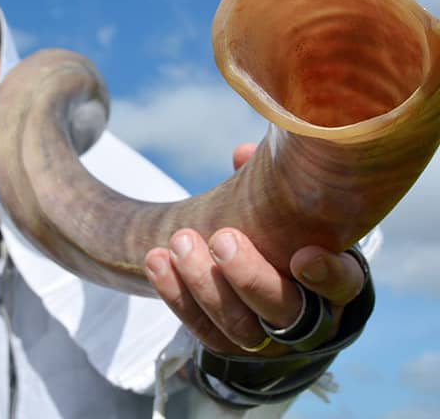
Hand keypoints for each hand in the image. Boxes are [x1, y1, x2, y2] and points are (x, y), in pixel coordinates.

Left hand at [144, 143, 365, 356]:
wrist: (255, 270)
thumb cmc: (282, 228)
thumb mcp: (287, 204)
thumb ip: (271, 180)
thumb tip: (242, 154)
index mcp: (333, 280)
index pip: (342, 285)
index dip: (327, 275)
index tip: (303, 256)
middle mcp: (306, 318)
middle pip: (282, 309)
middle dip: (248, 276)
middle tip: (221, 239)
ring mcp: (266, 339)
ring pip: (238, 326)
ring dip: (204, 284)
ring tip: (179, 243)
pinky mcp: (227, 344)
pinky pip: (201, 328)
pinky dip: (176, 295)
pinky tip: (157, 262)